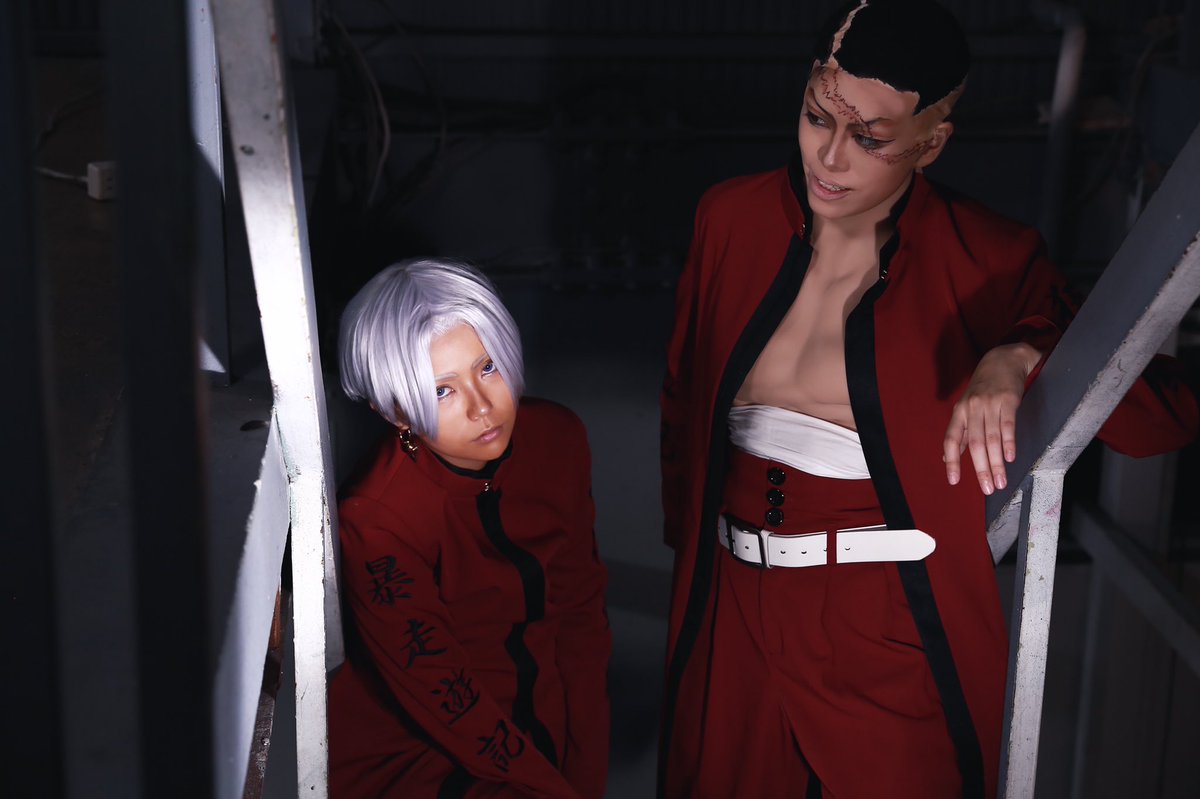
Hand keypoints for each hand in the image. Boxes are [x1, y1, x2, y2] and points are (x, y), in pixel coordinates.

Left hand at [943, 343, 1042, 494]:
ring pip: (991, 439)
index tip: (953, 481)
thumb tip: (947, 457)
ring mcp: (990, 404)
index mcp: (959, 413)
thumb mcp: (966, 407)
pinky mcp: (1008, 400)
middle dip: (981, 469)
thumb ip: (959, 432)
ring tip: (1000, 482)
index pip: (951, 440)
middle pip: (974, 444)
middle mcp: (972, 409)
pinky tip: (1010, 458)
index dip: (951, 461)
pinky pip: (1008, 425)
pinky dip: (1008, 443)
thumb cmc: (983, 388)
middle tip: (987, 489)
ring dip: (996, 463)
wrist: (1003, 359)